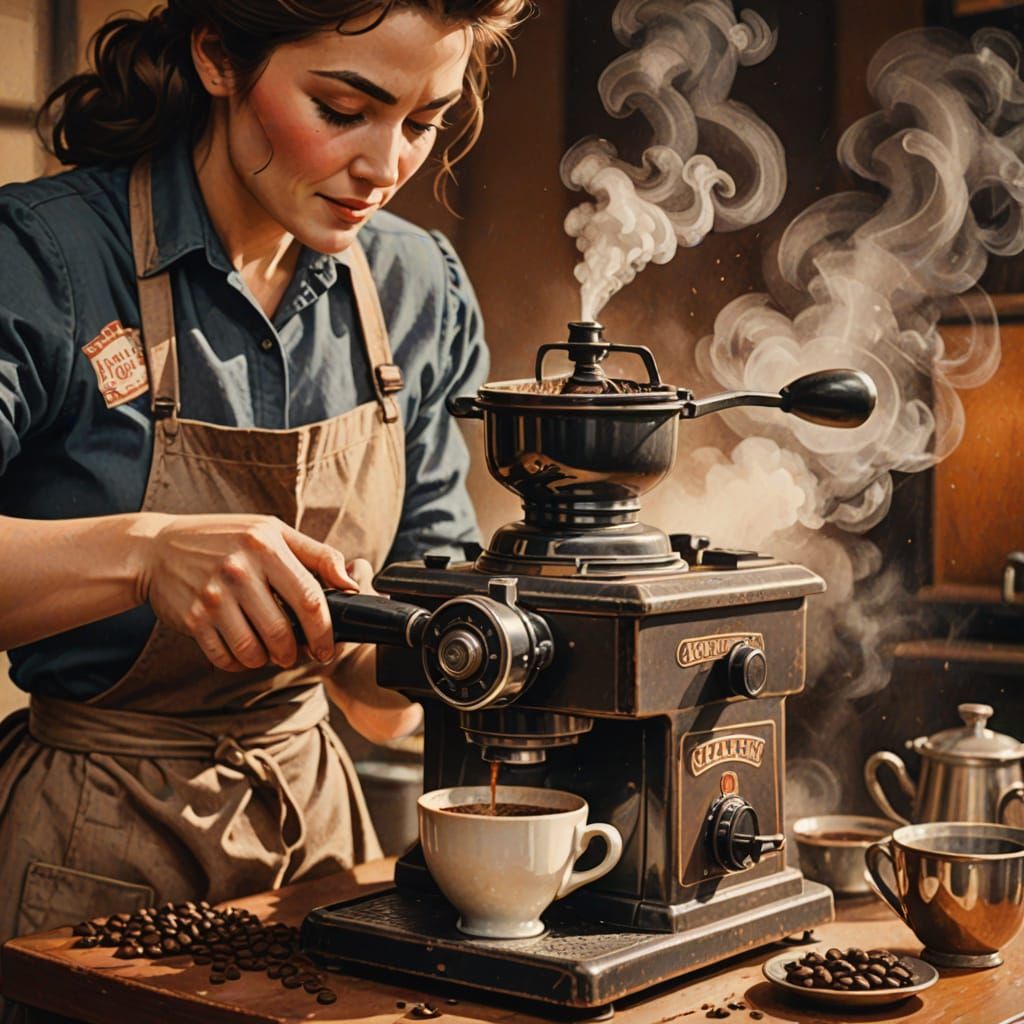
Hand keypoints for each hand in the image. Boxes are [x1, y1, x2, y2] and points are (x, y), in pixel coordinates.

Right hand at [139, 513, 357, 671]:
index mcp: (266, 545)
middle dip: (296, 652)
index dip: (324, 630)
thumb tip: (351, 582)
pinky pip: (225, 657)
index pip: (309, 597)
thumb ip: (316, 554)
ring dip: (268, 660)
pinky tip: (242, 651)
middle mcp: (240, 570)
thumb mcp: (271, 531)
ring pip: (254, 650)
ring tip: (271, 653)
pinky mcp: (194, 618)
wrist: (156, 549)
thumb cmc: (224, 538)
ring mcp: (214, 596)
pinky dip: (239, 662)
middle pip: (283, 631)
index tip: (328, 646)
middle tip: (298, 654)